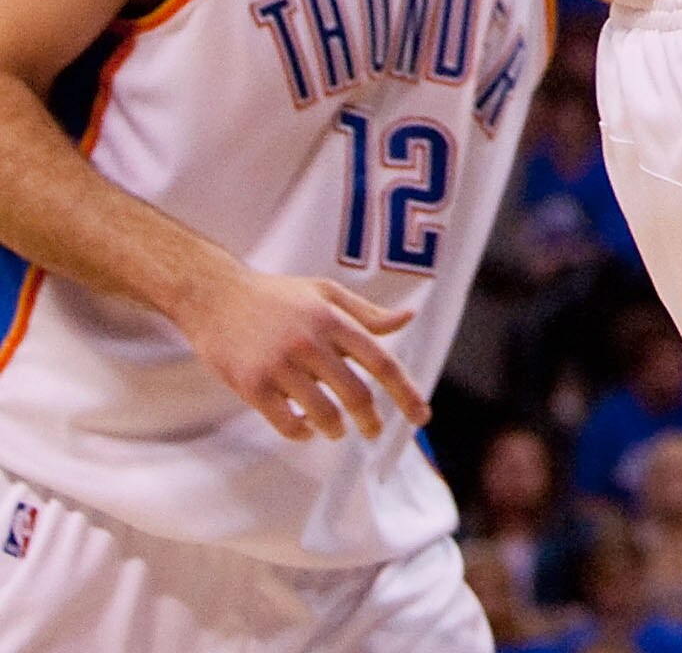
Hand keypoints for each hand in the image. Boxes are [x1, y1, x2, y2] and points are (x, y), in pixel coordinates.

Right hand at [179, 263, 426, 442]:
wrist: (217, 297)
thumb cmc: (276, 296)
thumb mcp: (324, 292)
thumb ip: (366, 312)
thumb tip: (407, 318)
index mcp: (332, 318)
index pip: (380, 361)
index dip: (405, 392)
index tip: (420, 416)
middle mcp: (310, 341)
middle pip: (356, 394)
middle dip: (371, 420)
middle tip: (373, 431)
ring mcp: (281, 365)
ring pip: (324, 415)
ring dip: (336, 429)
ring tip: (336, 428)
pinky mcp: (254, 386)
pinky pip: (288, 425)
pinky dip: (303, 433)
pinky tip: (305, 428)